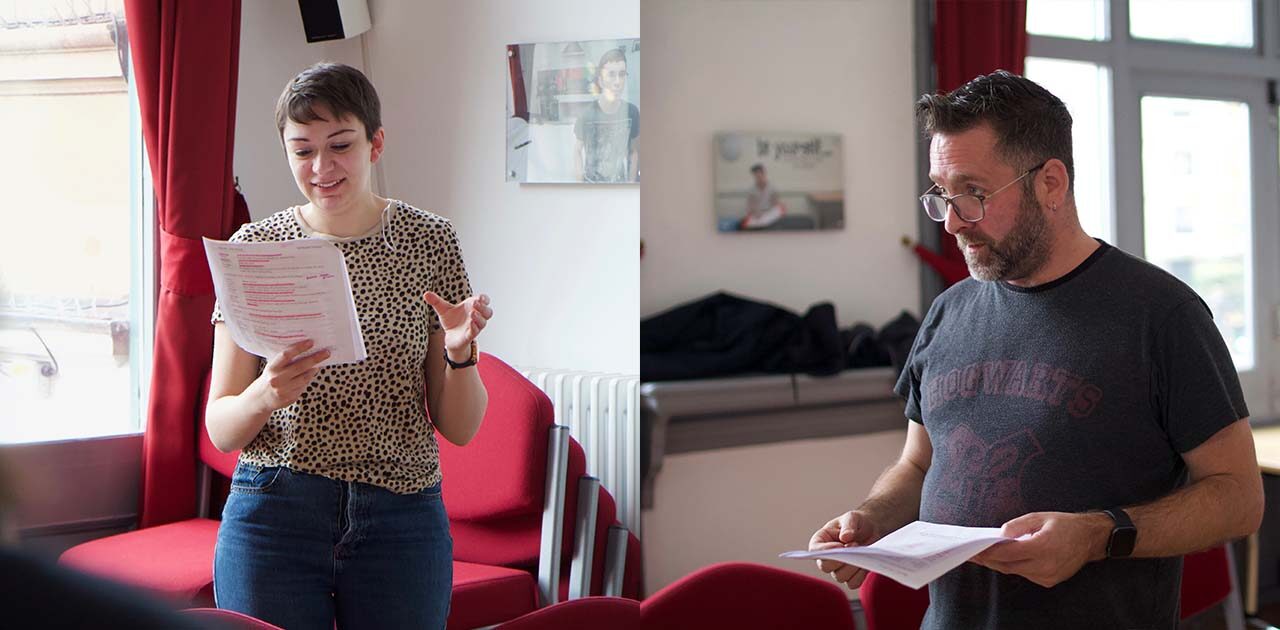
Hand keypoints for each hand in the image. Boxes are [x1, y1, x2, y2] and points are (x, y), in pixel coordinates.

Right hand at [248, 339, 328, 412]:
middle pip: (300, 367)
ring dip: (314, 369)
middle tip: (326, 352)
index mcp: (271, 368)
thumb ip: (285, 361)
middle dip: (315, 358)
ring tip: (321, 362)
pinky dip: (308, 379)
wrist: (259, 399)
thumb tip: (305, 350)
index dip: (299, 348)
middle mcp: (277, 379)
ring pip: (304, 378)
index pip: (286, 355)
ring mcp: (284, 390)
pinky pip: (303, 387)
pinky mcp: (289, 398)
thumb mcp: (272, 367)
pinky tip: (311, 373)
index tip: (311, 342)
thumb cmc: (268, 379)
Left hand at [423, 292, 492, 360]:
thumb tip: (425, 294)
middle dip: (484, 307)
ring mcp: (474, 326)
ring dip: (480, 317)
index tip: (480, 297)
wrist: (450, 337)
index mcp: (472, 306)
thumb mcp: (443, 309)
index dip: (484, 298)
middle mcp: (476, 316)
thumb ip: (436, 301)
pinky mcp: (469, 336)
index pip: (484, 301)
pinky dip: (474, 327)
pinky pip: (475, 332)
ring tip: (472, 313)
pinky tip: (470, 323)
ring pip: (484, 322)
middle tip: (476, 303)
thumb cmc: (451, 321)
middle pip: (488, 311)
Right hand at [808, 511, 881, 589]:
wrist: (870, 530)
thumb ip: (848, 526)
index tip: (841, 545)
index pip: (815, 551)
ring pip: (840, 577)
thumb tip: (845, 538)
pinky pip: (853, 583)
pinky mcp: (850, 576)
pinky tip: (865, 562)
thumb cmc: (856, 522)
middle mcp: (826, 557)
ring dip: (853, 566)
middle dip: (841, 559)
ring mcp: (838, 569)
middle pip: (825, 567)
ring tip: (861, 552)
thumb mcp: (852, 518)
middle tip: (854, 545)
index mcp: (820, 542)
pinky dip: (860, 574)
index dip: (826, 551)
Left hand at [970, 511, 1110, 587]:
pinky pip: (1025, 574)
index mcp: (1042, 547)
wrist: (1090, 539)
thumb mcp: (1039, 517)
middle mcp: (1045, 565)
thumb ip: (1017, 526)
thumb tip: (1000, 535)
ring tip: (986, 555)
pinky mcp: (1049, 581)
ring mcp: (1047, 576)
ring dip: (1000, 564)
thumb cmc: (1065, 525)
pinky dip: (1014, 567)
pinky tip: (1007, 559)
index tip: (974, 550)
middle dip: (989, 560)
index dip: (988, 553)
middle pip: (1007, 566)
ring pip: (1015, 571)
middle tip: (973, 554)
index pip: (1007, 553)